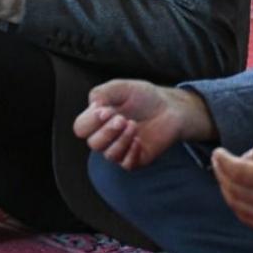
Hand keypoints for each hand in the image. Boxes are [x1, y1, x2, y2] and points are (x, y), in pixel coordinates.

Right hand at [73, 80, 214, 170]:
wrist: (171, 107)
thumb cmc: (145, 96)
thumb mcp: (122, 87)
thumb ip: (102, 92)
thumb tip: (92, 106)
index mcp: (98, 119)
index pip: (81, 128)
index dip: (90, 121)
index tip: (106, 110)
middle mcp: (107, 136)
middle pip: (93, 143)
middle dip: (107, 131)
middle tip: (123, 118)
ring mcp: (121, 148)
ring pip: (109, 155)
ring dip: (120, 140)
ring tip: (133, 125)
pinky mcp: (136, 158)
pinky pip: (126, 164)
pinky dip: (131, 152)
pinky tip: (139, 140)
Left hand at [211, 139, 252, 238]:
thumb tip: (244, 158)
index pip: (240, 175)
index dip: (223, 162)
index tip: (218, 151)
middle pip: (235, 191)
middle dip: (221, 173)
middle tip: (219, 160)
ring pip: (237, 206)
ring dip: (226, 188)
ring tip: (225, 172)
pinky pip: (246, 218)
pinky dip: (236, 203)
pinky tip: (236, 189)